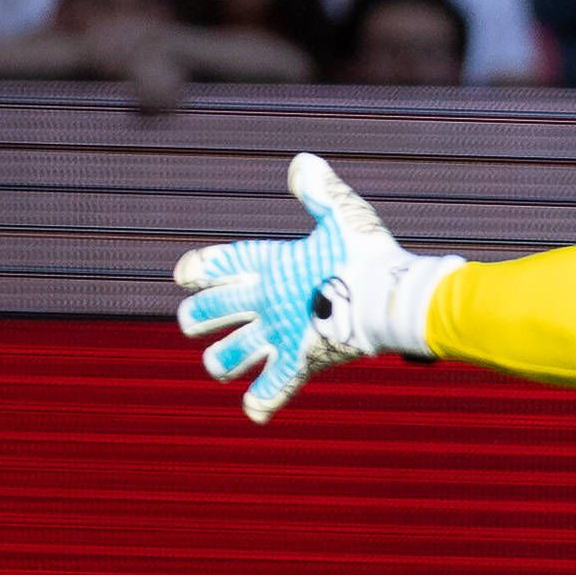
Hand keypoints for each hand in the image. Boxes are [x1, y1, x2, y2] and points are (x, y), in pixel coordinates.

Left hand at [173, 152, 463, 422]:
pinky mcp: (301, 361)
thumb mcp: (345, 216)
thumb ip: (321, 192)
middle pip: (208, 313)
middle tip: (193, 322)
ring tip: (219, 366)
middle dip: (197, 317)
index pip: (217, 265)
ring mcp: (280, 334)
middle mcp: (266, 301)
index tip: (184, 275)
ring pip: (229, 357)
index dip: (197, 269)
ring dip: (221, 362)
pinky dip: (262, 401)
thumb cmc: (371, 256)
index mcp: (271, 264)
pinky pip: (273, 388)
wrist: (391, 299)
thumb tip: (301, 163)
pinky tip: (254, 411)